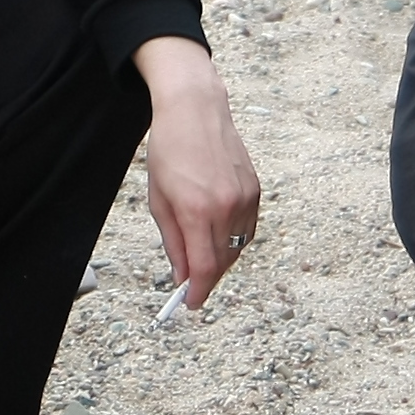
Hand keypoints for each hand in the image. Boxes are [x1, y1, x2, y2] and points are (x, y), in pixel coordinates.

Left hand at [132, 37, 259, 306]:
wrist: (195, 110)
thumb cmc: (169, 151)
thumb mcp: (159, 198)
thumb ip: (173, 240)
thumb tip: (181, 274)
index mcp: (196, 210)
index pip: (203, 267)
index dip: (197, 291)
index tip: (189, 304)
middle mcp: (225, 207)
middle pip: (222, 261)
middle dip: (207, 278)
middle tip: (191, 285)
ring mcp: (245, 198)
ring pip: (237, 247)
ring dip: (221, 259)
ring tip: (202, 256)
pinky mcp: (256, 190)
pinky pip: (247, 228)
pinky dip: (233, 239)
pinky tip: (218, 234)